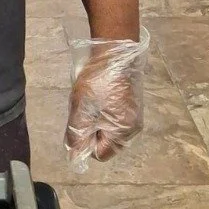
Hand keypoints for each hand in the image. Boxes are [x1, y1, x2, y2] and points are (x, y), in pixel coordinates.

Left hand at [65, 31, 148, 166]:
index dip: (85, 143)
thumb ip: (77, 135)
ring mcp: (134, 117)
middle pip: (105, 143)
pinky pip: (113, 119)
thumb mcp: (82, 109)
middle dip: (90, 131)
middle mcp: (133, 129)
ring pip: (108, 130)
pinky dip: (102, 112)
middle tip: (84, 110)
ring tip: (90, 101)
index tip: (79, 124)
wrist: (116, 53)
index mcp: (123, 133)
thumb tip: (74, 156)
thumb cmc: (99, 82)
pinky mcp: (132, 106)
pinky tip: (98, 96)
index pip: (100, 154)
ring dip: (95, 120)